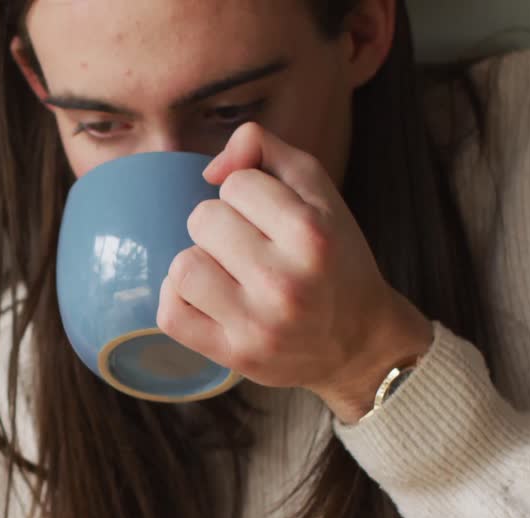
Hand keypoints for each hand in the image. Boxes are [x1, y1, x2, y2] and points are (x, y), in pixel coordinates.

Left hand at [157, 122, 432, 421]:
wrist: (360, 342)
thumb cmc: (334, 259)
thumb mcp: (319, 193)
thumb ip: (265, 151)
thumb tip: (210, 169)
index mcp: (312, 234)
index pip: (236, 184)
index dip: (248, 194)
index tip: (272, 218)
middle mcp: (285, 282)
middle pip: (202, 220)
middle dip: (221, 227)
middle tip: (249, 248)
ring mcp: (257, 324)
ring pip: (183, 265)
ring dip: (198, 263)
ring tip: (227, 273)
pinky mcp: (234, 354)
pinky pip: (170, 313)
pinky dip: (179, 299)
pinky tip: (207, 297)